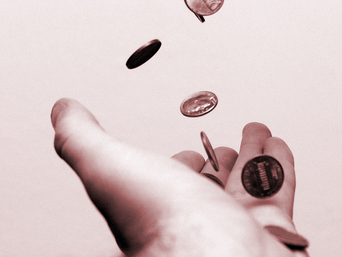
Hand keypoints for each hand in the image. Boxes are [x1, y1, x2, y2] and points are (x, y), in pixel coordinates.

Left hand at [51, 98, 305, 255]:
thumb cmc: (161, 226)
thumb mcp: (106, 166)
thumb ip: (81, 138)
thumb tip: (61, 110)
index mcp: (158, 205)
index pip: (171, 181)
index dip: (179, 162)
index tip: (186, 151)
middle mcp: (195, 220)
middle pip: (211, 184)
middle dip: (219, 158)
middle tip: (225, 144)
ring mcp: (233, 228)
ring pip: (246, 185)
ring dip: (252, 156)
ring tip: (258, 135)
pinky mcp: (268, 231)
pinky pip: (276, 191)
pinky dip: (279, 166)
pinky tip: (278, 148)